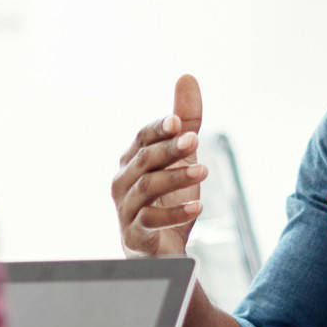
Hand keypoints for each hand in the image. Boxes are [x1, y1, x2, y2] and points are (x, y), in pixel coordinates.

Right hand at [113, 75, 207, 257]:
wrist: (159, 249)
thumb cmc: (167, 197)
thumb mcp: (181, 156)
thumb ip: (185, 120)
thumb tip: (187, 77)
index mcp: (131, 160)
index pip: (142, 137)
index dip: (159, 129)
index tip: (178, 122)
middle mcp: (123, 181)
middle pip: (144, 159)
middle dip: (169, 149)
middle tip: (195, 141)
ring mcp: (126, 209)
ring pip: (146, 187)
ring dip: (175, 177)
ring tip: (203, 171)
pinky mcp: (135, 235)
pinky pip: (151, 221)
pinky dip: (174, 214)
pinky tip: (198, 207)